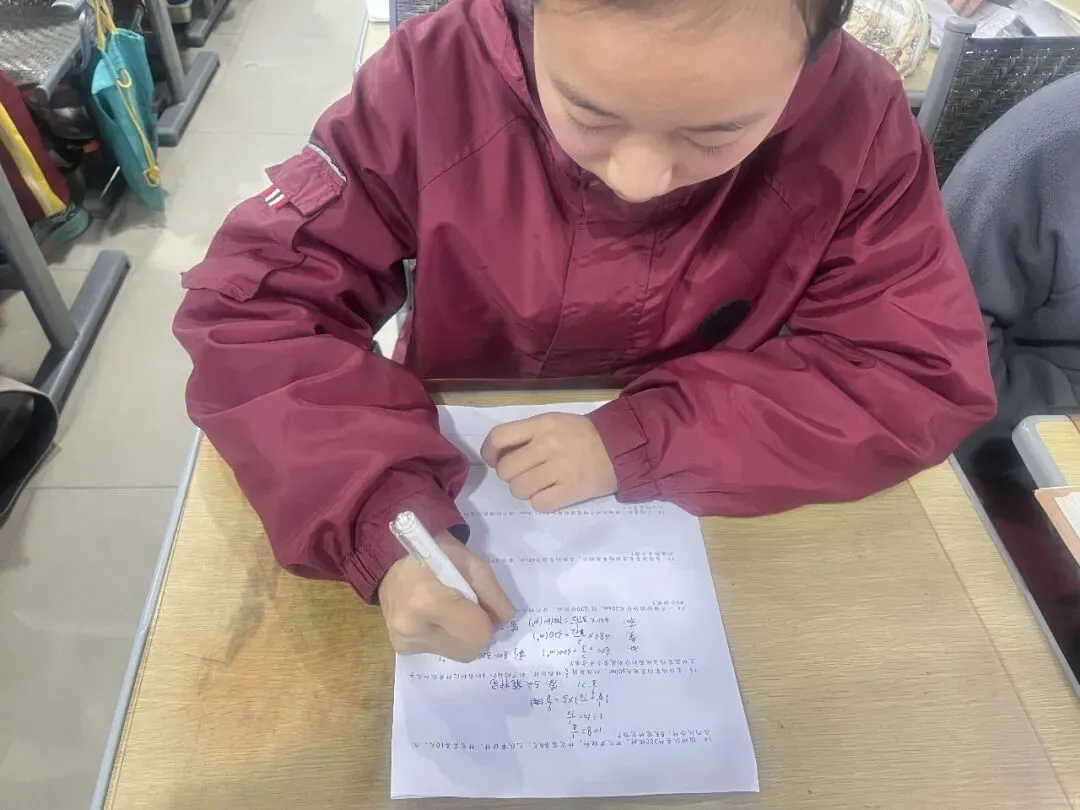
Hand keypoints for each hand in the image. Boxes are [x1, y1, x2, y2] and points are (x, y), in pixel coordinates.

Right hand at [379, 531, 515, 661]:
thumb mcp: (471, 562)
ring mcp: (404, 641)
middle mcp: (414, 627)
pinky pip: (440, 652)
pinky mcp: (400, 648)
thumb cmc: (435, 554)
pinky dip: (444, 637)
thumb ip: (493, 594)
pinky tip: (433, 617)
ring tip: (447, 610)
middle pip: (470, 649)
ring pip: (457, 654)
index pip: (478, 634)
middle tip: (466, 606)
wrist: (390, 560)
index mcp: (430, 601)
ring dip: (460, 635)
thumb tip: (505, 621)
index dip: (486, 620)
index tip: (479, 604)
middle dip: (475, 630)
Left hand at [480, 412, 616, 512]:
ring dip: (524, 489)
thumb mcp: (554, 422)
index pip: (499, 437)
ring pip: (518, 489)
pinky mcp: (570, 491)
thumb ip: (526, 434)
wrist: (620, 449)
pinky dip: (541, 501)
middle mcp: (548, 445)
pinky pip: (538, 503)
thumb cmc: (582, 435)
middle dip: (510, 474)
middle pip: (506, 469)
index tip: (492, 460)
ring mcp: (559, 470)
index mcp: (542, 424)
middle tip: (524, 472)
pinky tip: (551, 493)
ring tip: (539, 484)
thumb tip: (497, 455)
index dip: (488, 452)